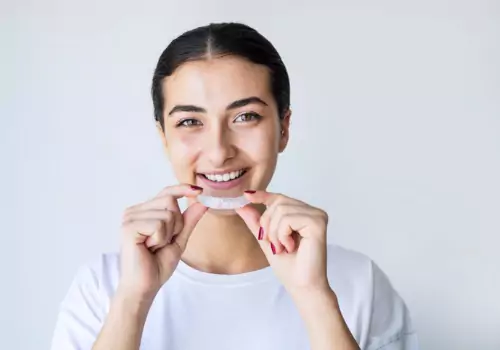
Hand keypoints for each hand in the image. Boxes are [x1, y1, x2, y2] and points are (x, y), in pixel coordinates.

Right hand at [118, 184, 207, 300]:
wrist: (144, 287)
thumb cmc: (157, 266)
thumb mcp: (179, 240)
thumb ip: (188, 220)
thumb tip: (202, 202)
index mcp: (144, 212)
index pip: (166, 192)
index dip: (182, 189)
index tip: (199, 190)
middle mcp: (134, 211)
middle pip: (170, 200)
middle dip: (176, 224)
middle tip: (162, 242)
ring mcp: (130, 217)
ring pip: (167, 214)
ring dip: (168, 234)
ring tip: (154, 247)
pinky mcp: (129, 227)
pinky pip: (159, 224)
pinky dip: (160, 239)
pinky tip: (148, 248)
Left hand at [236, 191, 329, 296]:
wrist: (302, 287)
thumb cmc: (289, 268)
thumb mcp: (267, 240)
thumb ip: (257, 222)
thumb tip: (242, 204)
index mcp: (303, 214)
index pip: (280, 198)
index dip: (263, 195)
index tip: (246, 195)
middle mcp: (312, 212)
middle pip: (278, 202)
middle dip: (268, 224)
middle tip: (275, 245)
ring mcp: (317, 216)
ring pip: (281, 209)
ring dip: (275, 232)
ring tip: (283, 248)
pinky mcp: (318, 223)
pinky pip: (288, 218)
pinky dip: (282, 234)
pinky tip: (291, 247)